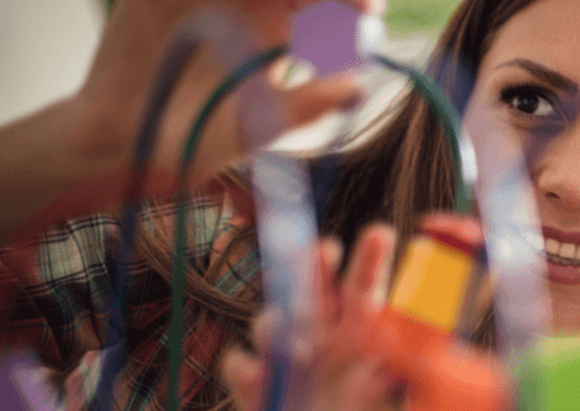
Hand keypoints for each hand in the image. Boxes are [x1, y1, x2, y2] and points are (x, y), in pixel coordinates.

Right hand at [0, 0, 374, 241]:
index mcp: (283, 36)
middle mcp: (253, 6)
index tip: (370, 13)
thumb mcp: (258, 126)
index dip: (352, 5)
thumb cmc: (197, 138)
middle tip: (358, 2)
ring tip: (293, 1)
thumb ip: (306, 105)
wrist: (122, 140)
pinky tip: (234, 0)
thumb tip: (359, 87)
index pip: (328, 7)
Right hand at [222, 224, 401, 410]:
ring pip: (271, 319)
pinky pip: (239, 363)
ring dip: (281, 325)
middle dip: (315, 264)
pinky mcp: (253, 381)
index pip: (364, 289)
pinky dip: (246, 369)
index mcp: (358, 336)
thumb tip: (388, 368)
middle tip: (326, 248)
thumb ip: (383, 391)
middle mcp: (319, 334)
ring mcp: (283, 354)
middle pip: (312, 287)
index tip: (381, 233)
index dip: (370, 260)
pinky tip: (259, 382)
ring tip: (301, 352)